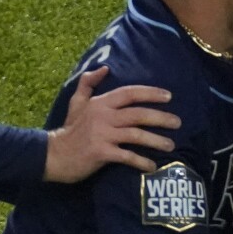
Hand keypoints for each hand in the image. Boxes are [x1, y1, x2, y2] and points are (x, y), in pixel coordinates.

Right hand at [44, 66, 180, 182]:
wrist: (54, 154)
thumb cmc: (70, 129)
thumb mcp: (77, 102)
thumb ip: (89, 83)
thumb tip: (104, 67)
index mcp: (101, 103)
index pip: (130, 93)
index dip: (150, 93)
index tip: (169, 96)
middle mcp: (104, 116)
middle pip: (138, 114)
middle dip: (161, 117)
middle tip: (178, 122)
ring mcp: (103, 135)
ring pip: (136, 135)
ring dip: (156, 140)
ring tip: (171, 145)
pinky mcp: (101, 153)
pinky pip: (127, 156)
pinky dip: (141, 161)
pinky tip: (152, 166)